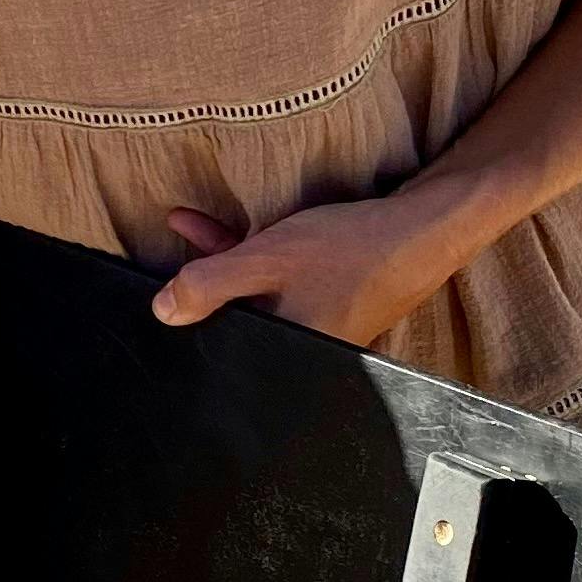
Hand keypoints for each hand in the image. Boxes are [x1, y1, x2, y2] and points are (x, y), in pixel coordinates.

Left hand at [151, 181, 477, 351]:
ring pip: (254, 296)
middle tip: (171, 251)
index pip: (221, 351)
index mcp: (286, 356)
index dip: (192, 321)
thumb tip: (163, 313)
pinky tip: (229, 230)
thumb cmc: (348, 251)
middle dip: (200, 282)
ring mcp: (316, 326)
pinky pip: (277, 285)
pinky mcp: (329, 304)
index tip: (160, 294)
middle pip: (235, 320)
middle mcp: (301, 352)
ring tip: (189, 225)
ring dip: (221, 261)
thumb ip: (209, 285)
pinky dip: (254, 259)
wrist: (421, 229)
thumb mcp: (265, 260)